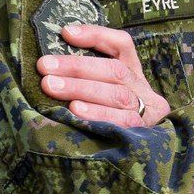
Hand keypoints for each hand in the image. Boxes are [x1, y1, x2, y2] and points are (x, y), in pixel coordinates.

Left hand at [37, 22, 170, 126]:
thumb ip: (83, 76)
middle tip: (44, 66)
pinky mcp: (144, 134)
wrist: (137, 159)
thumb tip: (49, 62)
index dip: (96, 35)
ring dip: (82, 89)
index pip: (122, 45)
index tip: (66, 33)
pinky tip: (75, 112)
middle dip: (77, 67)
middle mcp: (144, 91)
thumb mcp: (97, 93)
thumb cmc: (104, 121)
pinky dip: (97, 114)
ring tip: (51, 87)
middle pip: (115, 71)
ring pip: (117, 95)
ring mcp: (148, 113)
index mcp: (134, 73)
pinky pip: (122, 122)